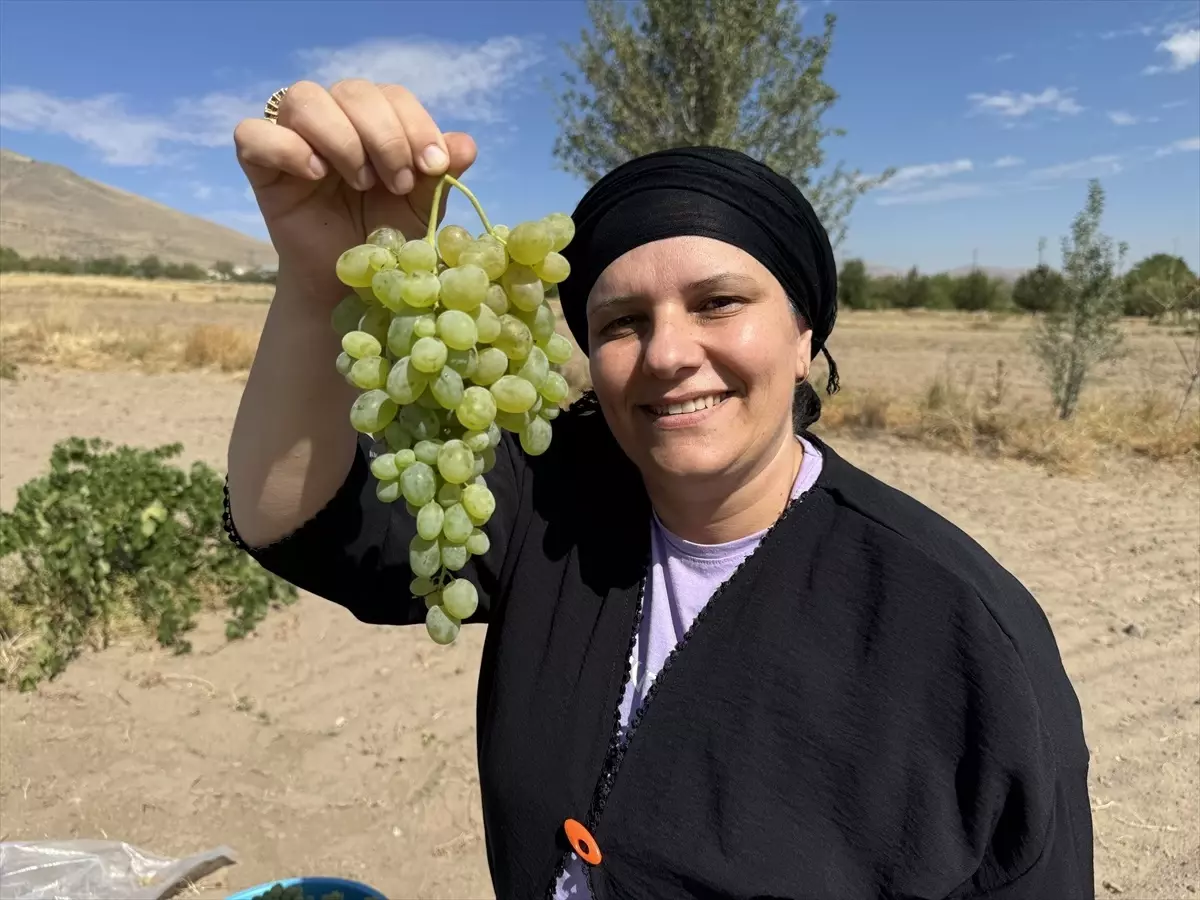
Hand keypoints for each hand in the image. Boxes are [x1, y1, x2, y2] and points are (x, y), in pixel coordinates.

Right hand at [234, 80, 477, 295]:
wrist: (349, 285)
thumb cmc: (385, 239)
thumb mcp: (421, 208)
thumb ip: (442, 174)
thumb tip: (466, 145)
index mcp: (373, 121)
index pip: (392, 95)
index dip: (415, 124)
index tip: (435, 166)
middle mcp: (333, 118)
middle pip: (352, 90)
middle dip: (385, 135)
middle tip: (399, 182)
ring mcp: (292, 137)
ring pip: (304, 99)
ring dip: (342, 138)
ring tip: (361, 182)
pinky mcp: (259, 165)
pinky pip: (253, 134)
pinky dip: (286, 148)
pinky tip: (315, 175)